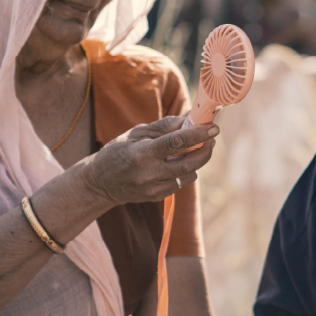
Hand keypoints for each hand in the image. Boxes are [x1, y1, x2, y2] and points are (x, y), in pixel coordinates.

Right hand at [79, 115, 217, 205]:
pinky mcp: (157, 197)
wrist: (101, 183)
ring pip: (188, 175)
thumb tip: (190, 117)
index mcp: (142, 154)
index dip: (198, 135)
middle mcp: (149, 174)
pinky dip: (185, 171)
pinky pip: (180, 183)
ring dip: (196, 160)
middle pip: (188, 164)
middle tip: (211, 137)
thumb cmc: (119, 151)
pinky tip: (178, 162)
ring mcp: (153, 189)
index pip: (176, 143)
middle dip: (205, 150)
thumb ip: (165, 126)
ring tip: (195, 147)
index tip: (214, 127)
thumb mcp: (137, 133)